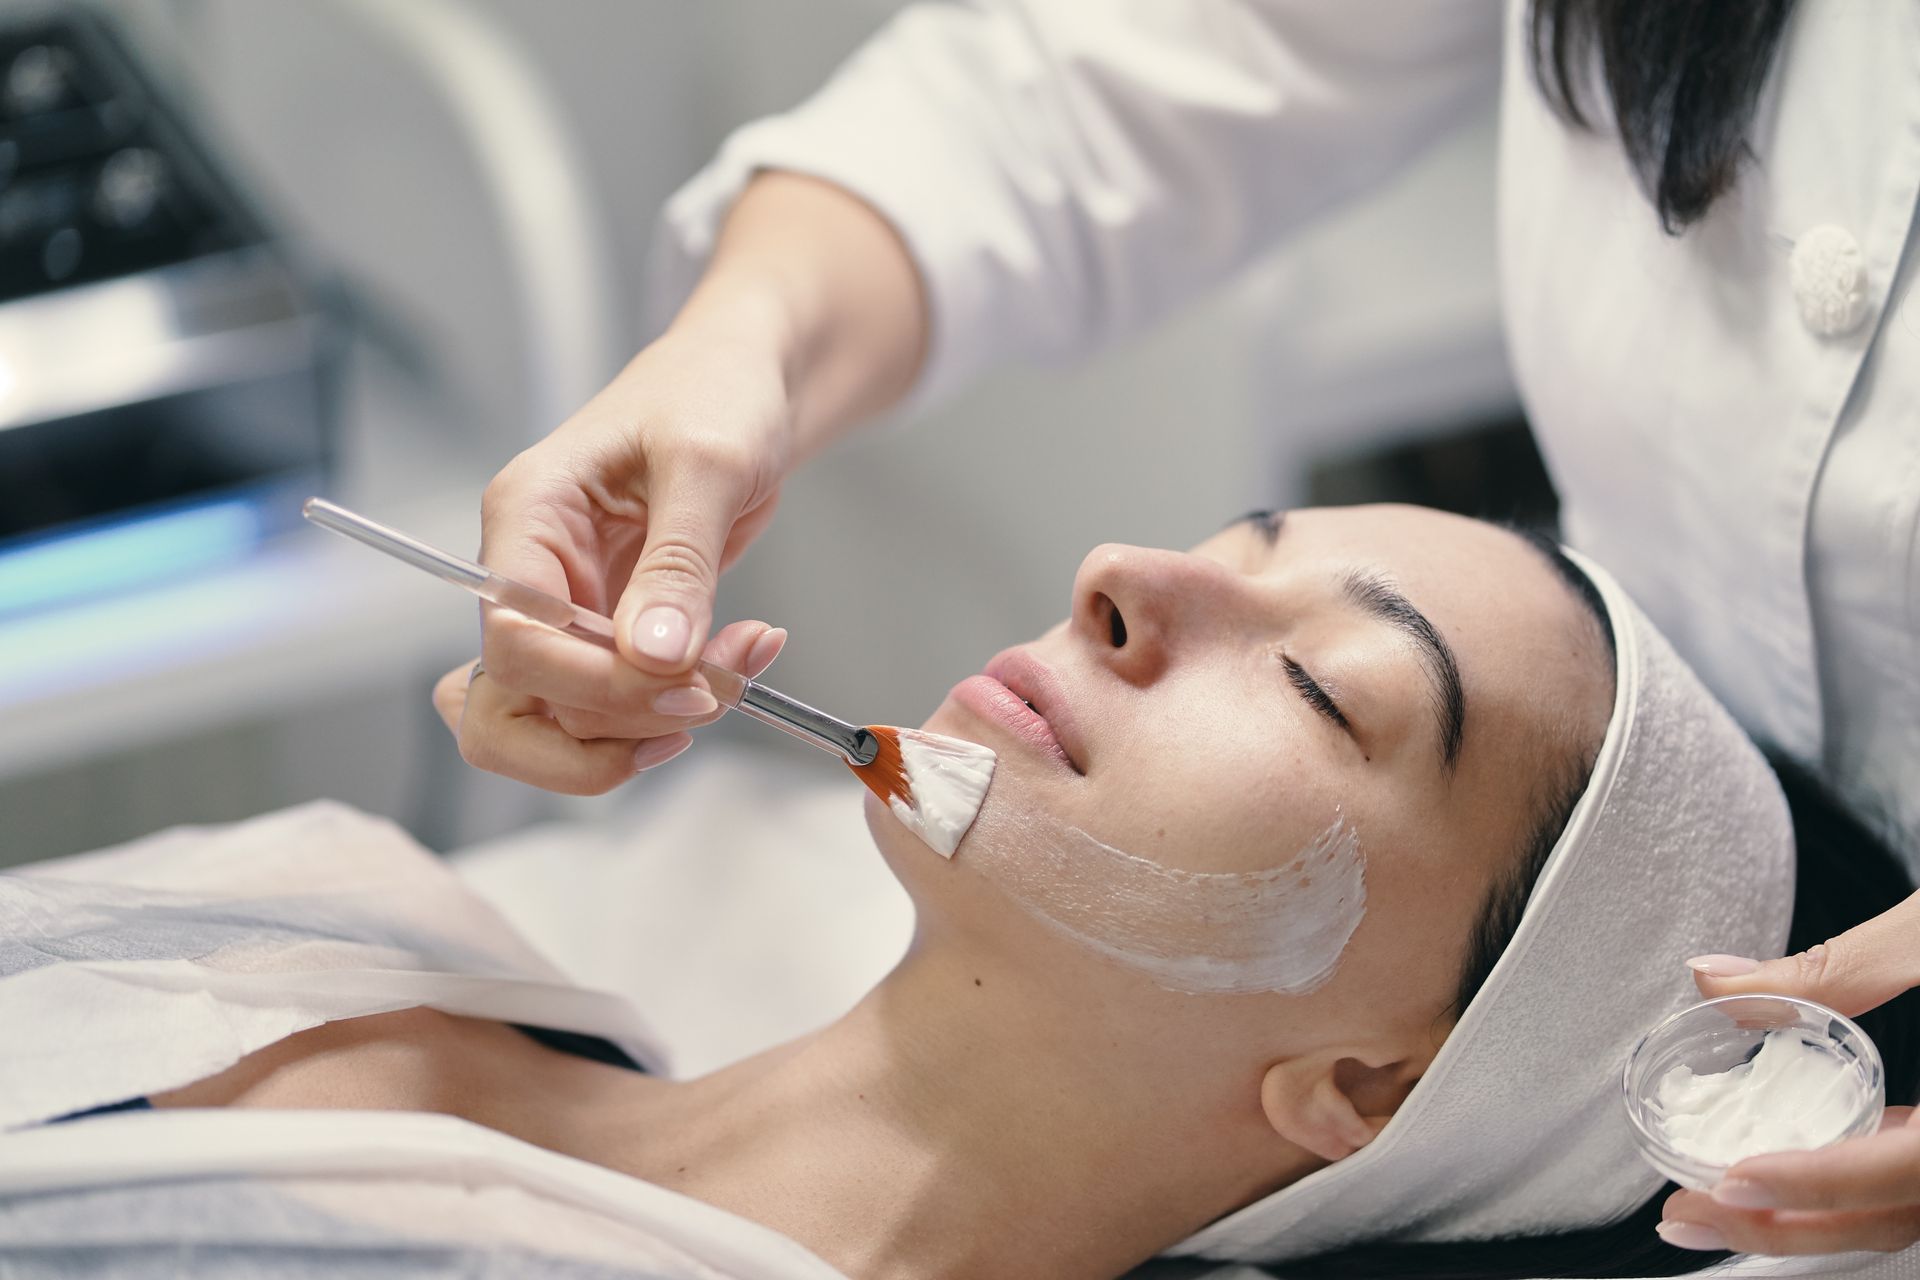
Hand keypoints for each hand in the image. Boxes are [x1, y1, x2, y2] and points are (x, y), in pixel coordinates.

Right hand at [459, 314, 793, 789]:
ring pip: (563, 721)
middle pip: (509, 705)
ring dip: (651, 723)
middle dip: (608, 727)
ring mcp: (566, 610)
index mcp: (527, 516)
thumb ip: (678, 562)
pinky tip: (740, 664)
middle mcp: (531, 572)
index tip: (685, 686)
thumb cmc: (716, 391)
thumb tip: (651, 656)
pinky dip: (679, 706)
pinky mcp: (608, 633)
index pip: (516, 640)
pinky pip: (621, 703)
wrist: (746, 382)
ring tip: (739, 671)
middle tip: (702, 699)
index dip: (594, 683)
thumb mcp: (708, 463)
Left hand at [1658, 891, 1919, 1254]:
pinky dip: (1855, 1185)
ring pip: (1911, 1212)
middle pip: (1900, 1217)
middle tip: (1689, 1215)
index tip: (1732, 1182)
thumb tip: (1714, 980)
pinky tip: (1788, 1169)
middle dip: (1790, 1226)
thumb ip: (1840, 965)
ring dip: (1814, 1217)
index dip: (1817, 1185)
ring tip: (1717, 1205)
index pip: (1906, 1172)